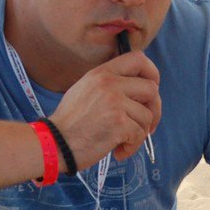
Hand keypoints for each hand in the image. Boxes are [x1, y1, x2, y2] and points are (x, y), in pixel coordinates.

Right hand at [51, 51, 161, 167]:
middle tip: (148, 126)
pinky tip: (118, 151)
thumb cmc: (70, 123)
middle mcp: (109, 84)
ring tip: (123, 142)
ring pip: (147, 116)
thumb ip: (110, 85)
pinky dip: (132, 147)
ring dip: (140, 134)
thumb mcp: (86, 90)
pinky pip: (139, 135)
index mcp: (102, 73)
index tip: (152, 91)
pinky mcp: (119, 123)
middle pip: (151, 89)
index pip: (138, 59)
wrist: (55, 143)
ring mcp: (115, 103)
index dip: (152, 73)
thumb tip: (139, 92)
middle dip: (155, 110)